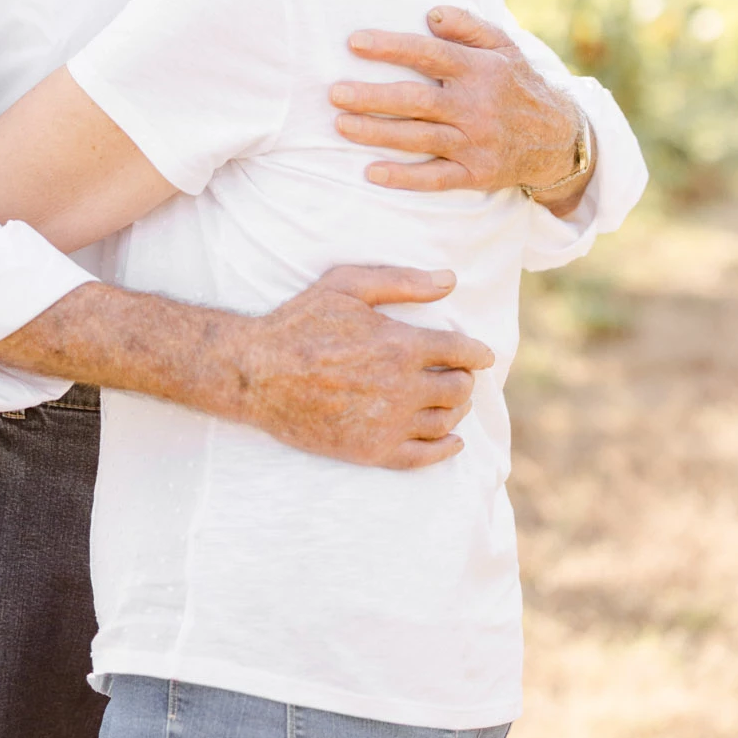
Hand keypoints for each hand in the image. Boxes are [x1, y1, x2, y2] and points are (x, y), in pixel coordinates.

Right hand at [235, 263, 493, 469]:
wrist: (256, 373)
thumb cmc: (300, 323)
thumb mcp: (346, 285)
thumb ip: (402, 281)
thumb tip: (450, 280)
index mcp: (401, 345)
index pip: (462, 352)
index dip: (478, 353)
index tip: (482, 355)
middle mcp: (402, 388)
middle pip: (459, 389)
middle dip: (464, 379)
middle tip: (457, 374)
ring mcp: (389, 423)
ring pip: (446, 421)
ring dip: (455, 409)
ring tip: (448, 401)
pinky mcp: (372, 451)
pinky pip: (424, 457)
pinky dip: (445, 449)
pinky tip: (451, 441)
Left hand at [330, 5, 591, 208]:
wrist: (558, 140)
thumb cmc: (517, 85)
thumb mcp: (503, 47)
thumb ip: (468, 26)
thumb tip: (431, 14)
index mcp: (480, 70)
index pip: (430, 54)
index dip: (392, 48)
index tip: (354, 43)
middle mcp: (477, 106)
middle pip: (417, 100)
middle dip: (373, 97)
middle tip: (335, 93)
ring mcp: (476, 143)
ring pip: (419, 138)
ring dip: (377, 133)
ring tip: (341, 125)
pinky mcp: (475, 174)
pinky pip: (435, 179)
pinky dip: (404, 177)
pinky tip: (372, 172)